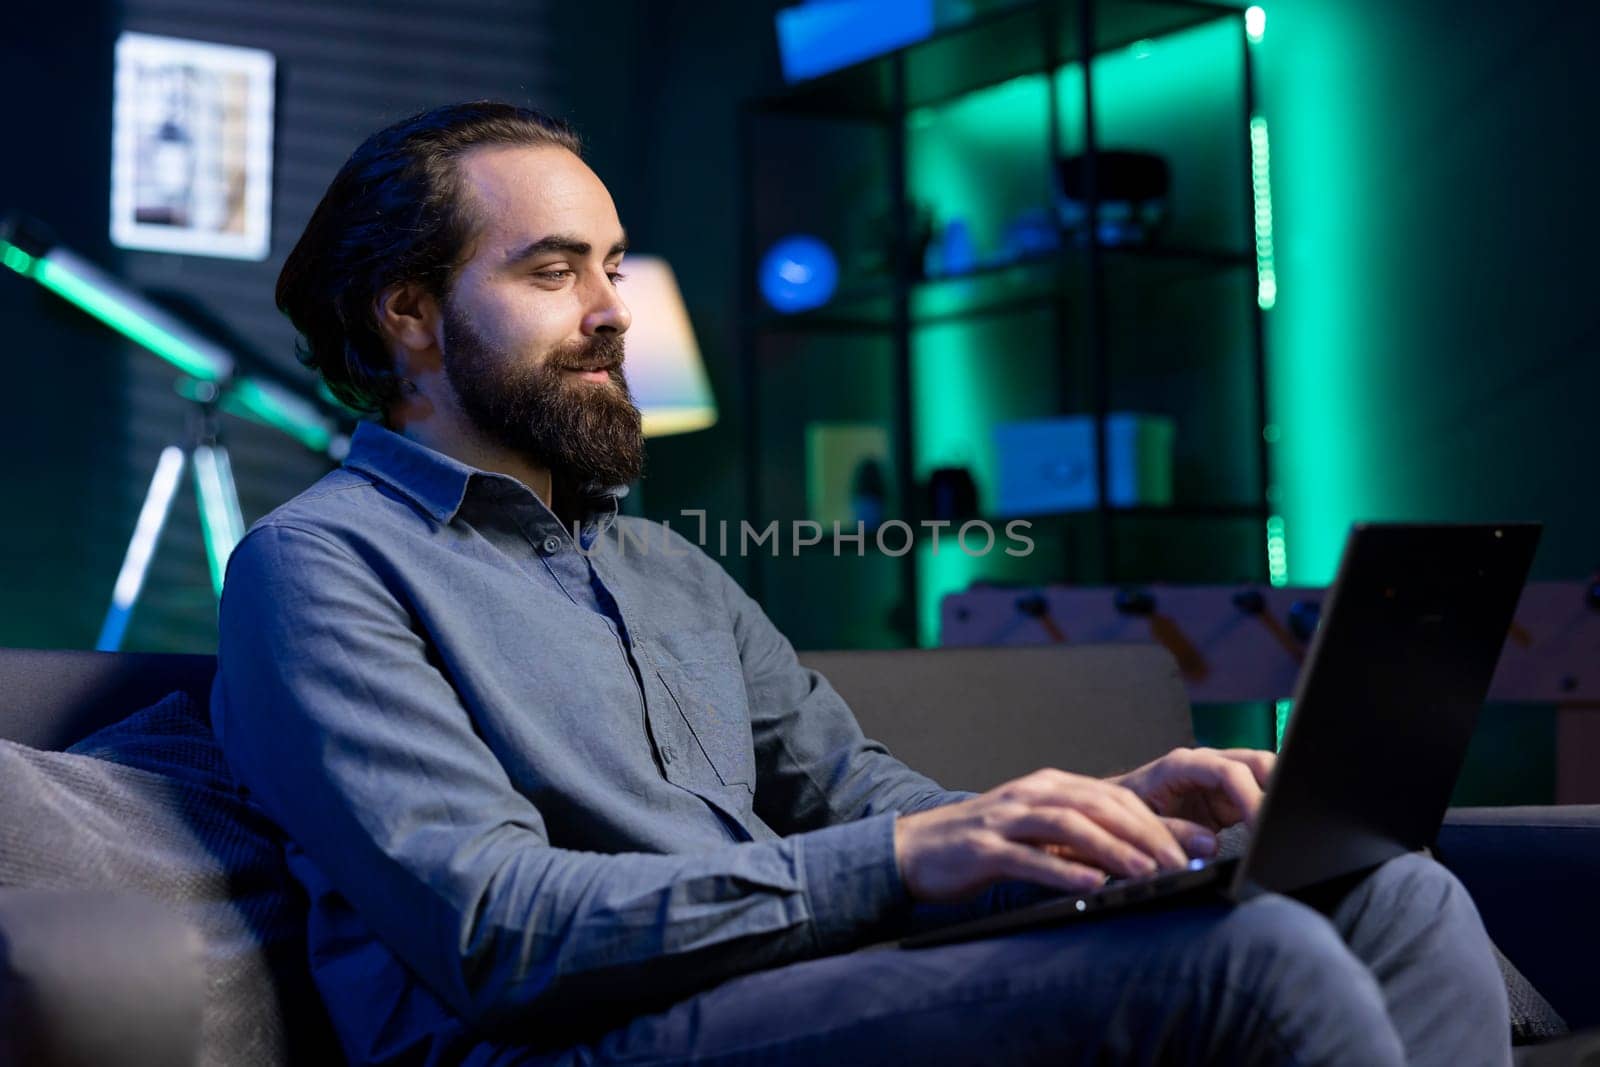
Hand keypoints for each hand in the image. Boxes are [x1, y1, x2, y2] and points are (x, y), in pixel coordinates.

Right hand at [893, 768, 1219, 902]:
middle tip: (1185, 861)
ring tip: (1148, 872)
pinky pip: (1029, 856)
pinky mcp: (983, 848)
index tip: (1199, 844)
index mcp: (1049, 786)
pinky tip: (1091, 885)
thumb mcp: (1039, 836)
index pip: (1116, 796)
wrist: (914, 850)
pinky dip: (1063, 869)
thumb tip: (1144, 858)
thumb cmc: (983, 846)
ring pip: (1070, 824)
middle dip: (1148, 833)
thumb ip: (1084, 841)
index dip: (1161, 820)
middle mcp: (1030, 794)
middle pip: (1100, 805)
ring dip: (1114, 849)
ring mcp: (1005, 819)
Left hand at [1108, 747, 1275, 831]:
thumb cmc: (1124, 811)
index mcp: (1183, 765)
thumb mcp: (1142, 824)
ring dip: (1279, 795)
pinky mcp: (1228, 797)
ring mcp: (1220, 778)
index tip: (1264, 823)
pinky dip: (1272, 807)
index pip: (1229, 772)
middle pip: (1257, 763)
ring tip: (1287, 825)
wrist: (1114, 812)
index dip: (1251, 796)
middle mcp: (1206, 764)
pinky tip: (1277, 827)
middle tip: (1285, 825)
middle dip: (1278, 787)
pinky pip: (1259, 794)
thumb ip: (1173, 833)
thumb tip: (1208, 845)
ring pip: (1264, 774)